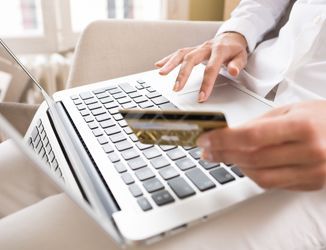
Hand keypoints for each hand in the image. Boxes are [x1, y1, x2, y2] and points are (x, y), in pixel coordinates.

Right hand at [155, 32, 247, 101]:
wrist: (232, 37)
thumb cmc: (235, 50)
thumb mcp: (242, 57)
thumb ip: (237, 65)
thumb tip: (233, 71)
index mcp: (219, 50)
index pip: (211, 68)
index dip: (206, 83)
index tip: (201, 97)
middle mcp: (206, 48)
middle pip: (191, 59)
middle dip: (183, 74)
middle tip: (176, 88)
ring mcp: (198, 48)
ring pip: (182, 54)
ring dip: (170, 64)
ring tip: (161, 74)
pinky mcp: (192, 49)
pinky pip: (179, 53)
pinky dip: (168, 59)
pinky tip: (159, 65)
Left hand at [197, 101, 325, 190]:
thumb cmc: (323, 118)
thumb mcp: (292, 110)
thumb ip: (260, 123)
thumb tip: (229, 134)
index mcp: (303, 127)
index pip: (252, 136)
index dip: (223, 139)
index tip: (205, 139)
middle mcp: (309, 153)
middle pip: (252, 158)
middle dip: (223, 154)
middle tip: (206, 150)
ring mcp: (312, 172)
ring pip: (260, 177)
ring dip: (236, 166)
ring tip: (222, 156)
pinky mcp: (311, 184)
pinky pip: (273, 185)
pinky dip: (253, 175)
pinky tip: (244, 164)